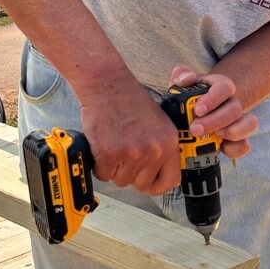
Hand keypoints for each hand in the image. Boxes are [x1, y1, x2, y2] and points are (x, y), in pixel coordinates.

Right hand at [79, 76, 179, 196]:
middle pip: (141, 184)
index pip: (170, 180)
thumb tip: (155, 172)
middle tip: (123, 154)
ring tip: (113, 143)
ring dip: (113, 168)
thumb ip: (160, 147)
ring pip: (120, 180)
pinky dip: (99, 164)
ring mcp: (133, 153)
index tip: (147, 182)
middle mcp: (154, 150)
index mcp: (169, 142)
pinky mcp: (111, 154)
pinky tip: (102, 144)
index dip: (156, 185)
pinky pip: (103, 174)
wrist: (107, 84)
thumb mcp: (158, 123)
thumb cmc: (129, 99)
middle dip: (130, 174)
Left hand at [169, 66, 257, 161]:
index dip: (213, 99)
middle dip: (214, 121)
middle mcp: (233, 102)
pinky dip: (235, 149)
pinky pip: (244, 144)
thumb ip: (181, 75)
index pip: (224, 88)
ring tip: (211, 138)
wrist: (197, 111)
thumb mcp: (183, 82)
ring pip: (249, 123)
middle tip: (194, 129)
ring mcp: (238, 121)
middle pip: (235, 109)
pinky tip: (220, 148)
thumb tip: (186, 79)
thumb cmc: (190, 95)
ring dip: (231, 132)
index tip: (197, 110)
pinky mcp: (238, 139)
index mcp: (221, 86)